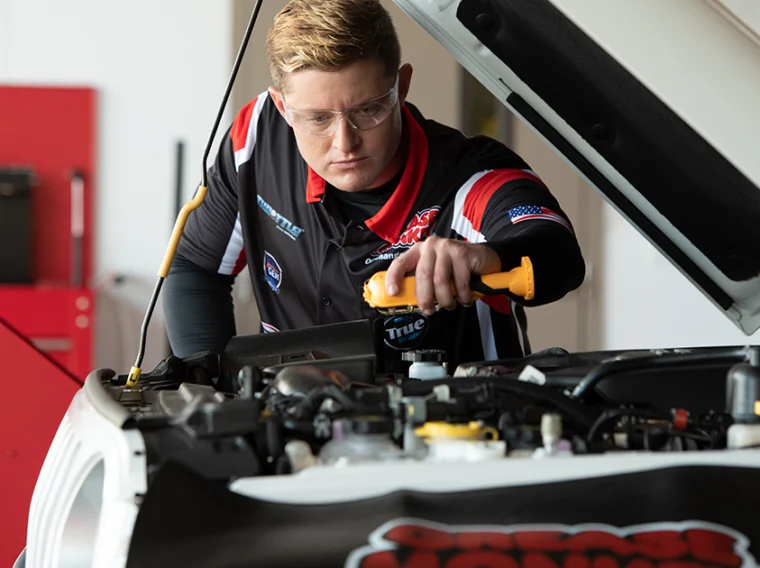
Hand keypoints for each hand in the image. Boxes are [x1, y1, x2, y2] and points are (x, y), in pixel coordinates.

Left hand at [385, 237, 500, 314]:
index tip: (393, 293)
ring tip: (451, 304)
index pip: (400, 263)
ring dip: (446, 300)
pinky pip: (459, 283)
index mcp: (419, 250)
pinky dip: (462, 296)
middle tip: (430, 310)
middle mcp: (431, 246)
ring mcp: (447, 247)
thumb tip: (408, 302)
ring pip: (440, 282)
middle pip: (422, 277)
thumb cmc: (457, 269)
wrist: (486, 258)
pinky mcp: (462, 253)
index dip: (393, 278)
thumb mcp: (436, 273)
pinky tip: (465, 298)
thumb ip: (423, 282)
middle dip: (425, 299)